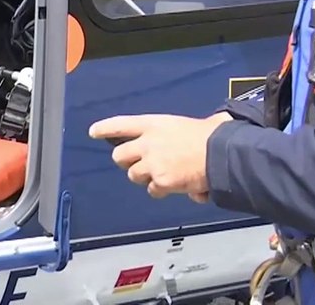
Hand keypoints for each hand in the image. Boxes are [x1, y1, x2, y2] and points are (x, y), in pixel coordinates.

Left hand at [88, 112, 232, 199]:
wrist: (221, 154)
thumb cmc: (212, 136)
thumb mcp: (192, 123)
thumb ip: (183, 130)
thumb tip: (209, 126)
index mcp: (154, 124)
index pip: (121, 124)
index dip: (105, 128)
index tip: (93, 132)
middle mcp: (148, 142)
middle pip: (120, 156)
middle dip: (126, 162)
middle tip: (139, 164)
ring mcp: (152, 163)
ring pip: (134, 176)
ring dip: (146, 177)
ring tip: (164, 175)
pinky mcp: (160, 181)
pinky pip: (153, 190)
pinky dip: (162, 190)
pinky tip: (176, 186)